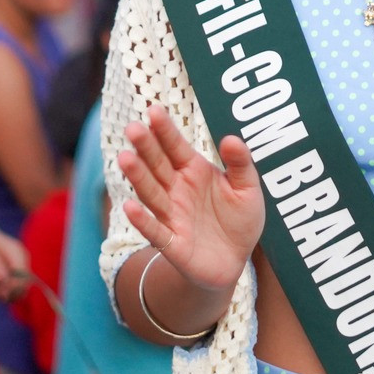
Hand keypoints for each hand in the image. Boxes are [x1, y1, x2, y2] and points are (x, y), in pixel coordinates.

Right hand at [116, 105, 264, 296]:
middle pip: (158, 165)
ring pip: (152, 193)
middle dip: (146, 148)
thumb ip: (240, 164)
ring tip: (125, 158)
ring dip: (138, 177)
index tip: (154, 111)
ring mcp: (172, 215)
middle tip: (133, 128)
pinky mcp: (172, 243)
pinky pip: (156, 230)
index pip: (176, 147)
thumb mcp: (248, 189)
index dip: (165, 130)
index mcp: (194, 171)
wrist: (234, 262)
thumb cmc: (238, 220)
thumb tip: (231, 138)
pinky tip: (130, 206)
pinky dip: (143, 220)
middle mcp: (177, 190)